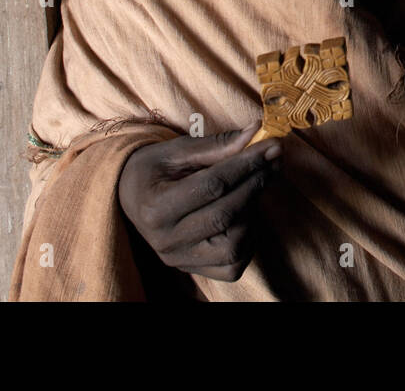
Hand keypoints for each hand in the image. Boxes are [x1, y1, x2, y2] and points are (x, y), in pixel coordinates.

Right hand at [118, 122, 282, 281]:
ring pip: (234, 244)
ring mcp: (179, 260)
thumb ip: (216, 145)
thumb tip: (256, 132)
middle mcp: (165, 241)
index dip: (247, 163)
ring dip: (252, 211)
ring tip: (252, 185)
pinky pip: (234, 265)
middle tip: (273, 159)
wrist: (131, 197)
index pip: (213, 185)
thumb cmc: (154, 170)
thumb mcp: (176, 150)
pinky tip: (245, 214)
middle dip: (256, 183)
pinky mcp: (193, 271)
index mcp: (155, 207)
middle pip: (226, 214)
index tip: (271, 145)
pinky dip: (248, 239)